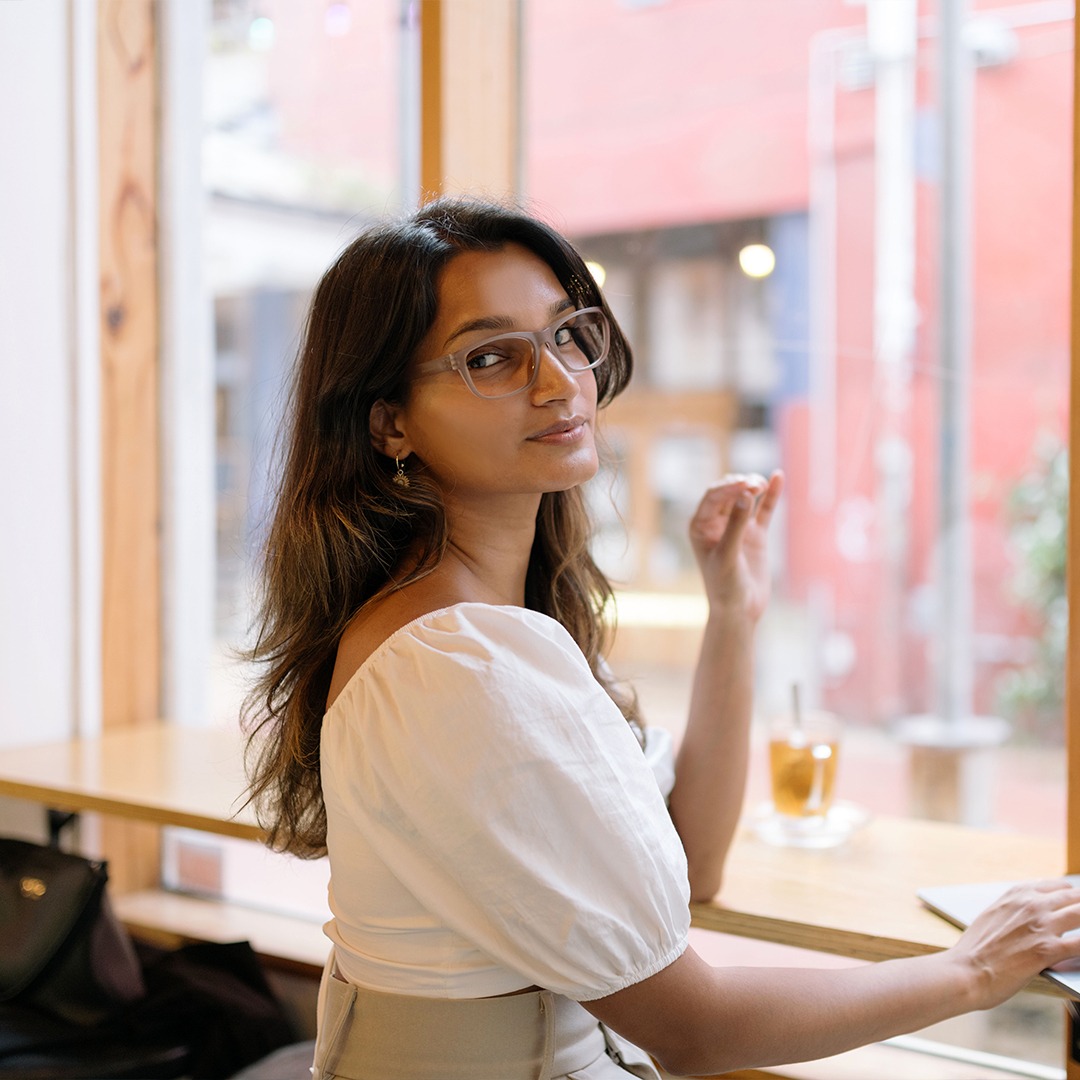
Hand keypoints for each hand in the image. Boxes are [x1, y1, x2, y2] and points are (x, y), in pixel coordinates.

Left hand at [688, 470, 783, 622]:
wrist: (740, 610)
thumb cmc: (725, 586)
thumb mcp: (728, 555)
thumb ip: (736, 525)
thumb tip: (745, 495)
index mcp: (699, 526)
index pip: (712, 497)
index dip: (728, 488)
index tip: (744, 486)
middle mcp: (716, 523)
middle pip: (728, 492)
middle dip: (741, 484)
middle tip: (754, 485)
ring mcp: (738, 527)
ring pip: (746, 497)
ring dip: (754, 486)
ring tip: (762, 483)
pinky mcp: (756, 535)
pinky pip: (764, 510)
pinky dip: (771, 494)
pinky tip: (778, 477)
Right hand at [950, 879, 1079, 1008]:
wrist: (966, 971)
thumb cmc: (976, 951)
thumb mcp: (992, 917)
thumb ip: (1014, 911)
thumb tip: (1030, 915)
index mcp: (1016, 894)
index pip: (1057, 887)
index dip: (1073, 896)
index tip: (1078, 904)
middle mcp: (1031, 904)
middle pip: (1075, 898)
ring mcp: (1041, 925)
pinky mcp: (1048, 950)